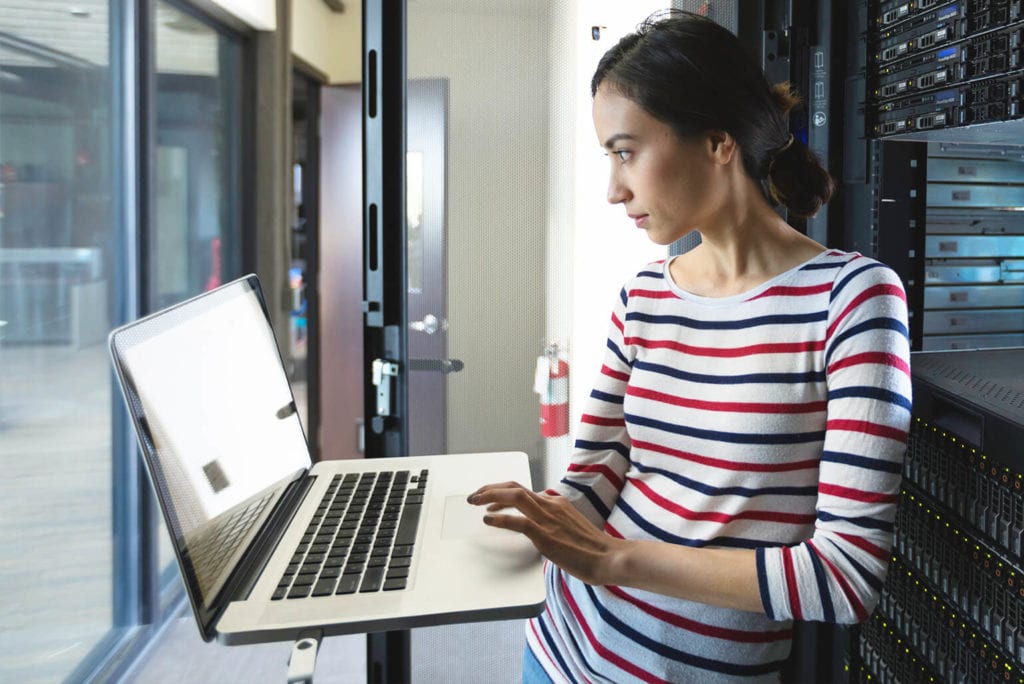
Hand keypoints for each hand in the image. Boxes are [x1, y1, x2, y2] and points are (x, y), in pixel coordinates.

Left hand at [467, 481, 626, 585]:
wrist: (608, 557)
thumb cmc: (592, 548)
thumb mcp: (570, 526)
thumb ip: (554, 522)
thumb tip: (539, 528)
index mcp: (556, 502)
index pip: (523, 491)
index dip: (502, 493)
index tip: (490, 500)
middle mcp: (550, 504)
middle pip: (514, 487)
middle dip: (491, 489)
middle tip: (474, 496)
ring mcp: (547, 518)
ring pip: (514, 497)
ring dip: (490, 497)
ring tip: (475, 502)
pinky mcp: (545, 534)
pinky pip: (518, 521)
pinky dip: (500, 519)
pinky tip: (488, 521)